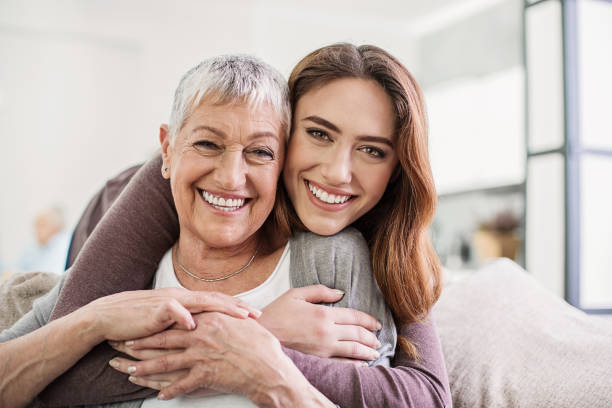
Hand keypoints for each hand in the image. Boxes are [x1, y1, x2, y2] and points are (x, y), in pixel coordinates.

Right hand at [81, 287, 259, 342]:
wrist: (109, 316)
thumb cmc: (138, 321)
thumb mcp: (166, 322)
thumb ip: (185, 323)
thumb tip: (204, 330)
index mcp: (185, 300)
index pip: (216, 301)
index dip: (236, 307)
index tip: (254, 314)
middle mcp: (181, 297)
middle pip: (215, 300)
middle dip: (238, 307)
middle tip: (257, 315)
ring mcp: (170, 302)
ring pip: (200, 302)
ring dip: (222, 308)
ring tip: (239, 315)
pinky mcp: (155, 310)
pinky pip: (172, 311)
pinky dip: (184, 317)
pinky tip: (195, 325)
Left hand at [108, 312, 331, 405]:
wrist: (270, 369)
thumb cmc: (262, 346)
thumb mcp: (244, 324)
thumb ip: (227, 317)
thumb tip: (221, 313)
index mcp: (210, 320)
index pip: (177, 321)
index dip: (158, 325)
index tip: (144, 327)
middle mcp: (201, 335)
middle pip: (164, 340)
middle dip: (142, 344)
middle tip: (124, 346)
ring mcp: (201, 356)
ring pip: (165, 362)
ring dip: (145, 367)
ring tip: (130, 370)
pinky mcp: (204, 375)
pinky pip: (181, 384)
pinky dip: (169, 390)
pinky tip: (158, 395)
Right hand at [258, 285, 381, 360]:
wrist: (263, 333)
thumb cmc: (277, 312)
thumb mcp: (297, 294)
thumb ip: (320, 291)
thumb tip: (340, 293)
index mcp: (324, 313)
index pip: (354, 316)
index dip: (368, 320)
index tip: (377, 324)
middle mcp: (327, 331)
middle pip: (358, 334)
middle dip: (371, 337)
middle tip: (378, 339)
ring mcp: (323, 348)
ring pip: (353, 350)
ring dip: (367, 351)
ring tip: (375, 352)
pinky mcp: (318, 359)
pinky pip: (342, 363)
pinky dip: (354, 363)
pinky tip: (361, 363)